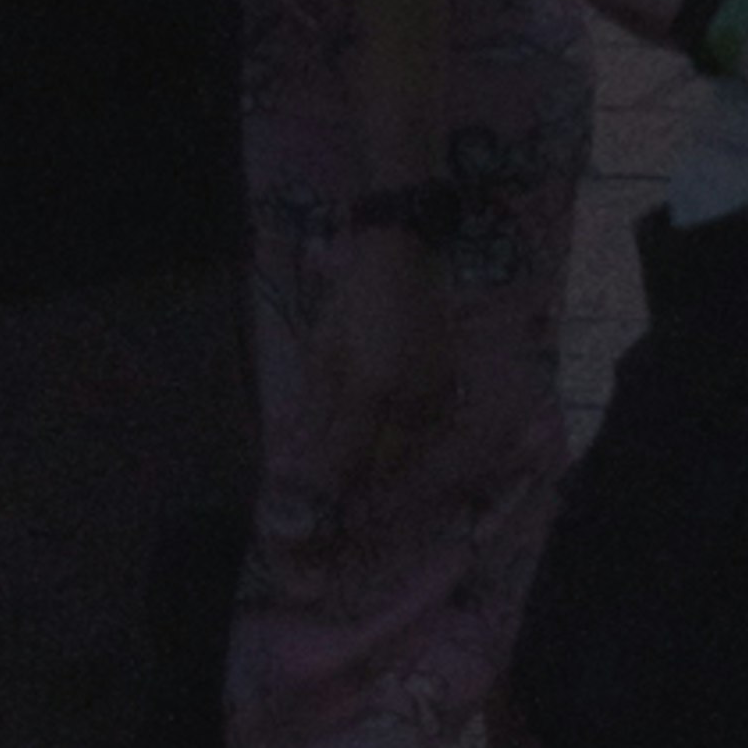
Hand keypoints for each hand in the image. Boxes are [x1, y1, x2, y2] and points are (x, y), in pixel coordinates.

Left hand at [304, 224, 452, 494]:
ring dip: (388, 461)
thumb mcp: (321, 353)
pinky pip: (430, 427)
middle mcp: (409, 396)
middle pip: (386, 462)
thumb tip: (298, 455)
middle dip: (361, 478)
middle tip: (340, 481)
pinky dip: (412, 439)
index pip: (350, 455)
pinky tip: (394, 432)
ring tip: (366, 460)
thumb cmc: (350, 302)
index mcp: (371, 388)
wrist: (399, 258)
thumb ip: (314, 410)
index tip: (316, 489)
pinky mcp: (450, 381)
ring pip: (412, 449)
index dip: (332, 479)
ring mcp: (435, 390)